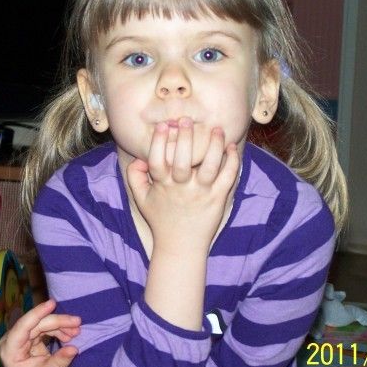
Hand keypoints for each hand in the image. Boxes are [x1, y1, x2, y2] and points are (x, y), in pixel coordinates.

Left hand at [0, 299, 80, 366]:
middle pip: (37, 324)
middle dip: (58, 322)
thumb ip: (60, 361)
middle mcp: (13, 341)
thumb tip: (74, 348)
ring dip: (61, 325)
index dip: (37, 313)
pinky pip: (45, 328)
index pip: (23, 326)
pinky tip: (70, 334)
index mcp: (10, 350)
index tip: (52, 304)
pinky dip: (58, 330)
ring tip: (77, 331)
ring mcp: (22, 338)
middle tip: (77, 322)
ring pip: (42, 324)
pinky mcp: (30, 338)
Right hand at [126, 118, 239, 254]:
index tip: (163, 125)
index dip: (158, 142)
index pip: (157, 161)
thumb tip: (138, 158)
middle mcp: (182, 188)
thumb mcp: (141, 199)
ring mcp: (201, 193)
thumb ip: (134, 177)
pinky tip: (231, 148)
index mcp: (162, 186)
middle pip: (182, 160)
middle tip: (187, 120)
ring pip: (210, 166)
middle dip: (185, 138)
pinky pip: (228, 177)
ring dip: (214, 145)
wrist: (181, 247)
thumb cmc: (161, 220)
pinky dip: (232, 161)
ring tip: (217, 129)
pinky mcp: (218, 199)